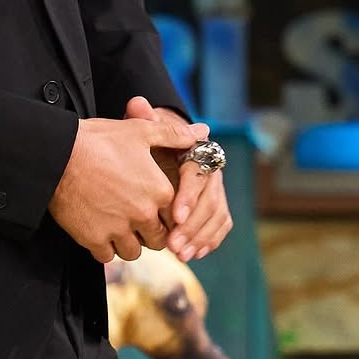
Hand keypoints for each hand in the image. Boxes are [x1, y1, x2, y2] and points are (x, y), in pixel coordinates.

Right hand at [48, 112, 208, 263]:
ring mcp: (118, 230)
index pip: (175, 217)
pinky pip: (107, 256)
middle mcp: (142, 215)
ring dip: (128, 242)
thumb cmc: (98, 139)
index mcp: (159, 191)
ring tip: (116, 225)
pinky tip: (98, 230)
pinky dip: (104, 247)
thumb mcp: (139, 131)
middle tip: (133, 217)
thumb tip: (203, 133)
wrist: (57, 153)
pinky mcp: (94, 239)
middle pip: (157, 239)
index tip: (151, 205)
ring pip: (133, 251)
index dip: (164, 212)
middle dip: (148, 231)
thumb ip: (174, 135)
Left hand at [125, 97, 232, 262]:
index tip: (175, 216)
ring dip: (200, 237)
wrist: (161, 148)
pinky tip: (193, 254)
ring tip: (180, 253)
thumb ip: (142, 119)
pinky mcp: (216, 206)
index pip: (198, 175)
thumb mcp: (143, 128)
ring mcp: (217, 189)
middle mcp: (213, 170)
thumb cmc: (149, 140)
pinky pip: (221, 225)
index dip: (189, 197)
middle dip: (193, 225)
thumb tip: (138, 103)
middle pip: (211, 200)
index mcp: (198, 150)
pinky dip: (209, 240)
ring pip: (218, 215)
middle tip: (173, 244)